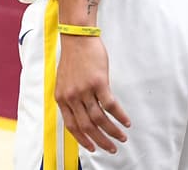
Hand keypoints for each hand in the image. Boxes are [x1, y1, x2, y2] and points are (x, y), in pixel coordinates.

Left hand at [55, 35, 130, 154]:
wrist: (77, 38)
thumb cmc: (73, 59)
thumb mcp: (64, 81)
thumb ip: (70, 98)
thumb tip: (81, 116)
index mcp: (61, 98)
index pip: (71, 126)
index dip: (83, 139)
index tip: (92, 148)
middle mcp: (71, 96)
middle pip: (87, 127)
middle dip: (101, 141)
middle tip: (112, 149)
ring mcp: (85, 90)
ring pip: (100, 119)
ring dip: (113, 132)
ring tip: (122, 137)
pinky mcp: (99, 82)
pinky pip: (111, 106)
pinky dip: (120, 116)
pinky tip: (126, 122)